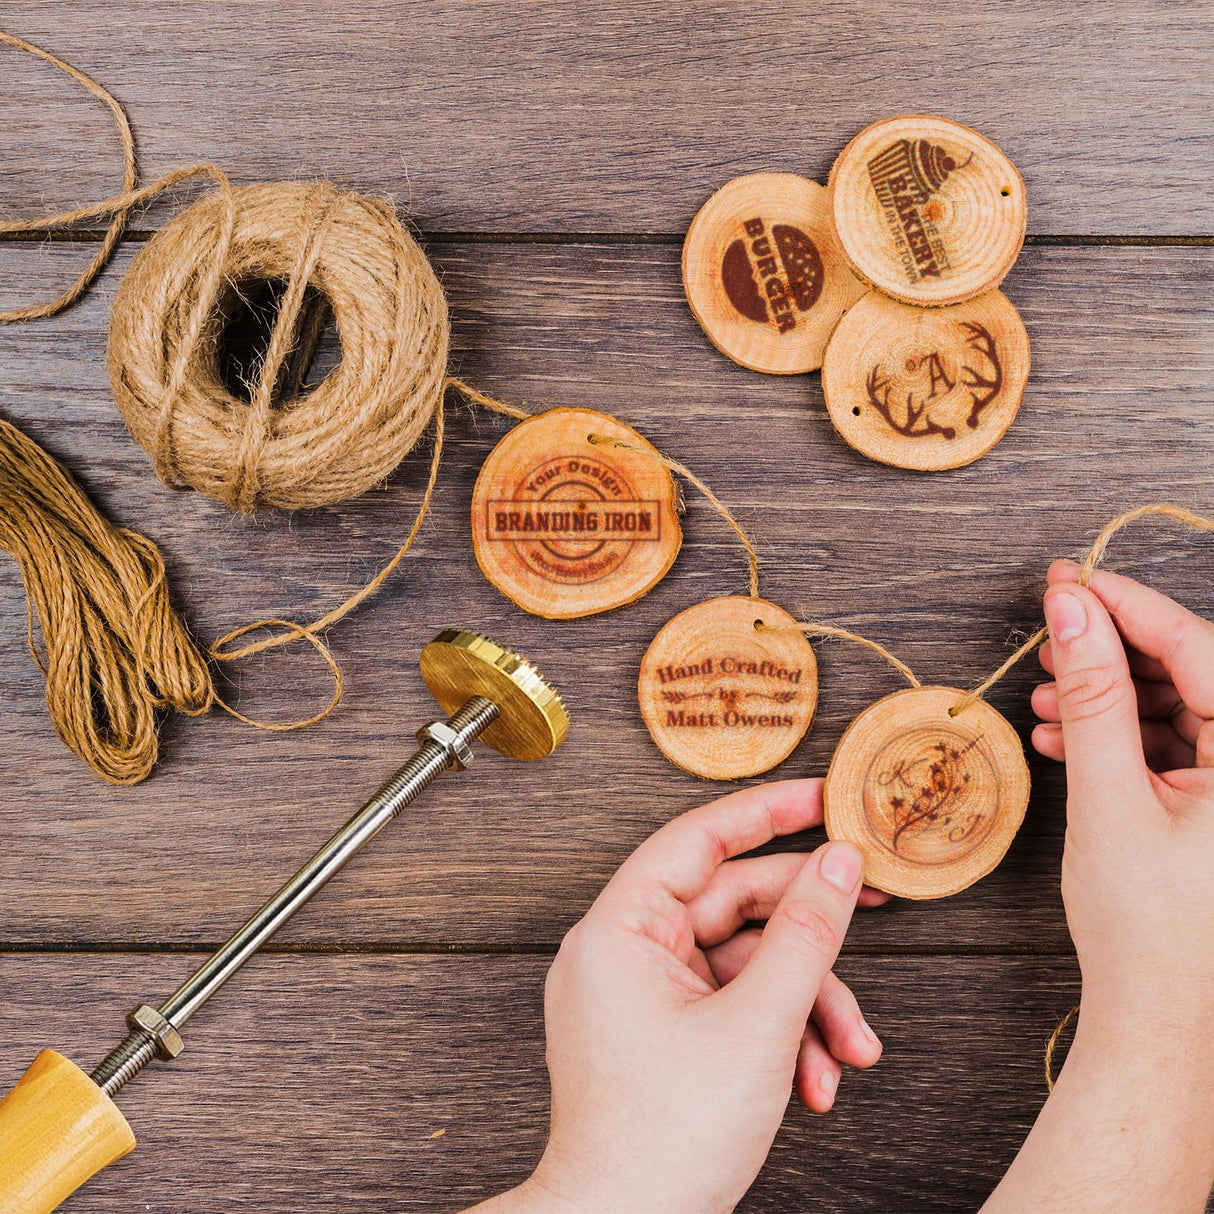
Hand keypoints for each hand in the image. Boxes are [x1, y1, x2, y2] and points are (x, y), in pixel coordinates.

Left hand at [472, 779, 884, 1213]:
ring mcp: (644, 995)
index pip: (697, 839)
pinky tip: (815, 1084)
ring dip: (807, 1007)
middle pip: (734, 906)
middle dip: (811, 936)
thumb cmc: (663, 1140)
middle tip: (875, 910)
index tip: (824, 796)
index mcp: (620, 930)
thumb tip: (840, 863)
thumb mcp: (757, 1026)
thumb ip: (806, 934)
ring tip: (851, 1055)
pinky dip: (780, 1036)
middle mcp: (625, 952)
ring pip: (746, 965)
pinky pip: (733, 1006)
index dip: (766, 811)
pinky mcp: (665, 1032)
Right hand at [1031, 560, 1213, 1030]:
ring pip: (1181, 708)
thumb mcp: (1110, 799)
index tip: (1069, 577)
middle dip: (1114, 651)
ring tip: (1046, 697)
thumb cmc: (1150, 930)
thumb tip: (1073, 610)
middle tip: (1052, 631)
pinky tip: (1066, 735)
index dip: (1127, 606)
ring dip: (1109, 696)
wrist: (1161, 1023)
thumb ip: (1094, 696)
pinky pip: (1175, 747)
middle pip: (1193, 674)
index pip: (1200, 649)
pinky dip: (1120, 735)